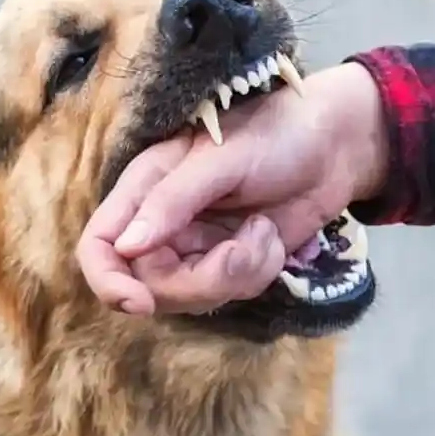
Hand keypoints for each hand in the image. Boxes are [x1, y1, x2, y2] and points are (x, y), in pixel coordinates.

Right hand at [75, 61, 386, 314]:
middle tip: (243, 252)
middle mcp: (161, 224)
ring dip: (238, 274)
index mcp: (145, 188)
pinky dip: (258, 273)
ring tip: (265, 233)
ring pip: (192, 298)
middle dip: (201, 281)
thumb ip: (173, 201)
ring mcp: (196, 249)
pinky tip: (273, 240)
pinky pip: (229, 294)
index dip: (107, 282)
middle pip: (149, 286)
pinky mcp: (230, 265)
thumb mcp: (221, 159)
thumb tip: (127, 248)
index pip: (99, 246)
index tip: (140, 304)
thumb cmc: (274, 132)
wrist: (334, 147)